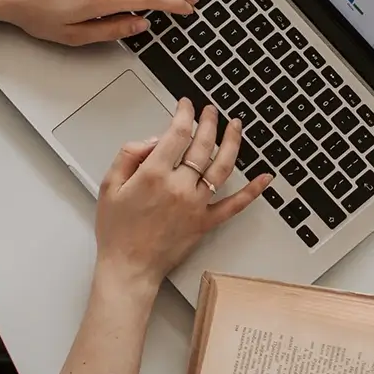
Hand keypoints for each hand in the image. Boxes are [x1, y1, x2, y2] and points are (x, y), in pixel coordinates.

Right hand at [93, 98, 273, 288]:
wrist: (128, 267)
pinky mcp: (205, 222)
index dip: (184, 114)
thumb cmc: (116, 230)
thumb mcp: (109, 185)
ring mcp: (196, 205)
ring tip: (235, 126)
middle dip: (209, 121)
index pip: (177, 133)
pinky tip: (264, 177)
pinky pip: (234, 204)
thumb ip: (129, 155)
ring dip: (232, 142)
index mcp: (153, 174)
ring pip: (222, 167)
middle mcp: (179, 187)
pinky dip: (252, 191)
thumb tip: (154, 140)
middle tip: (211, 110)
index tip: (186, 106)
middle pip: (202, 144)